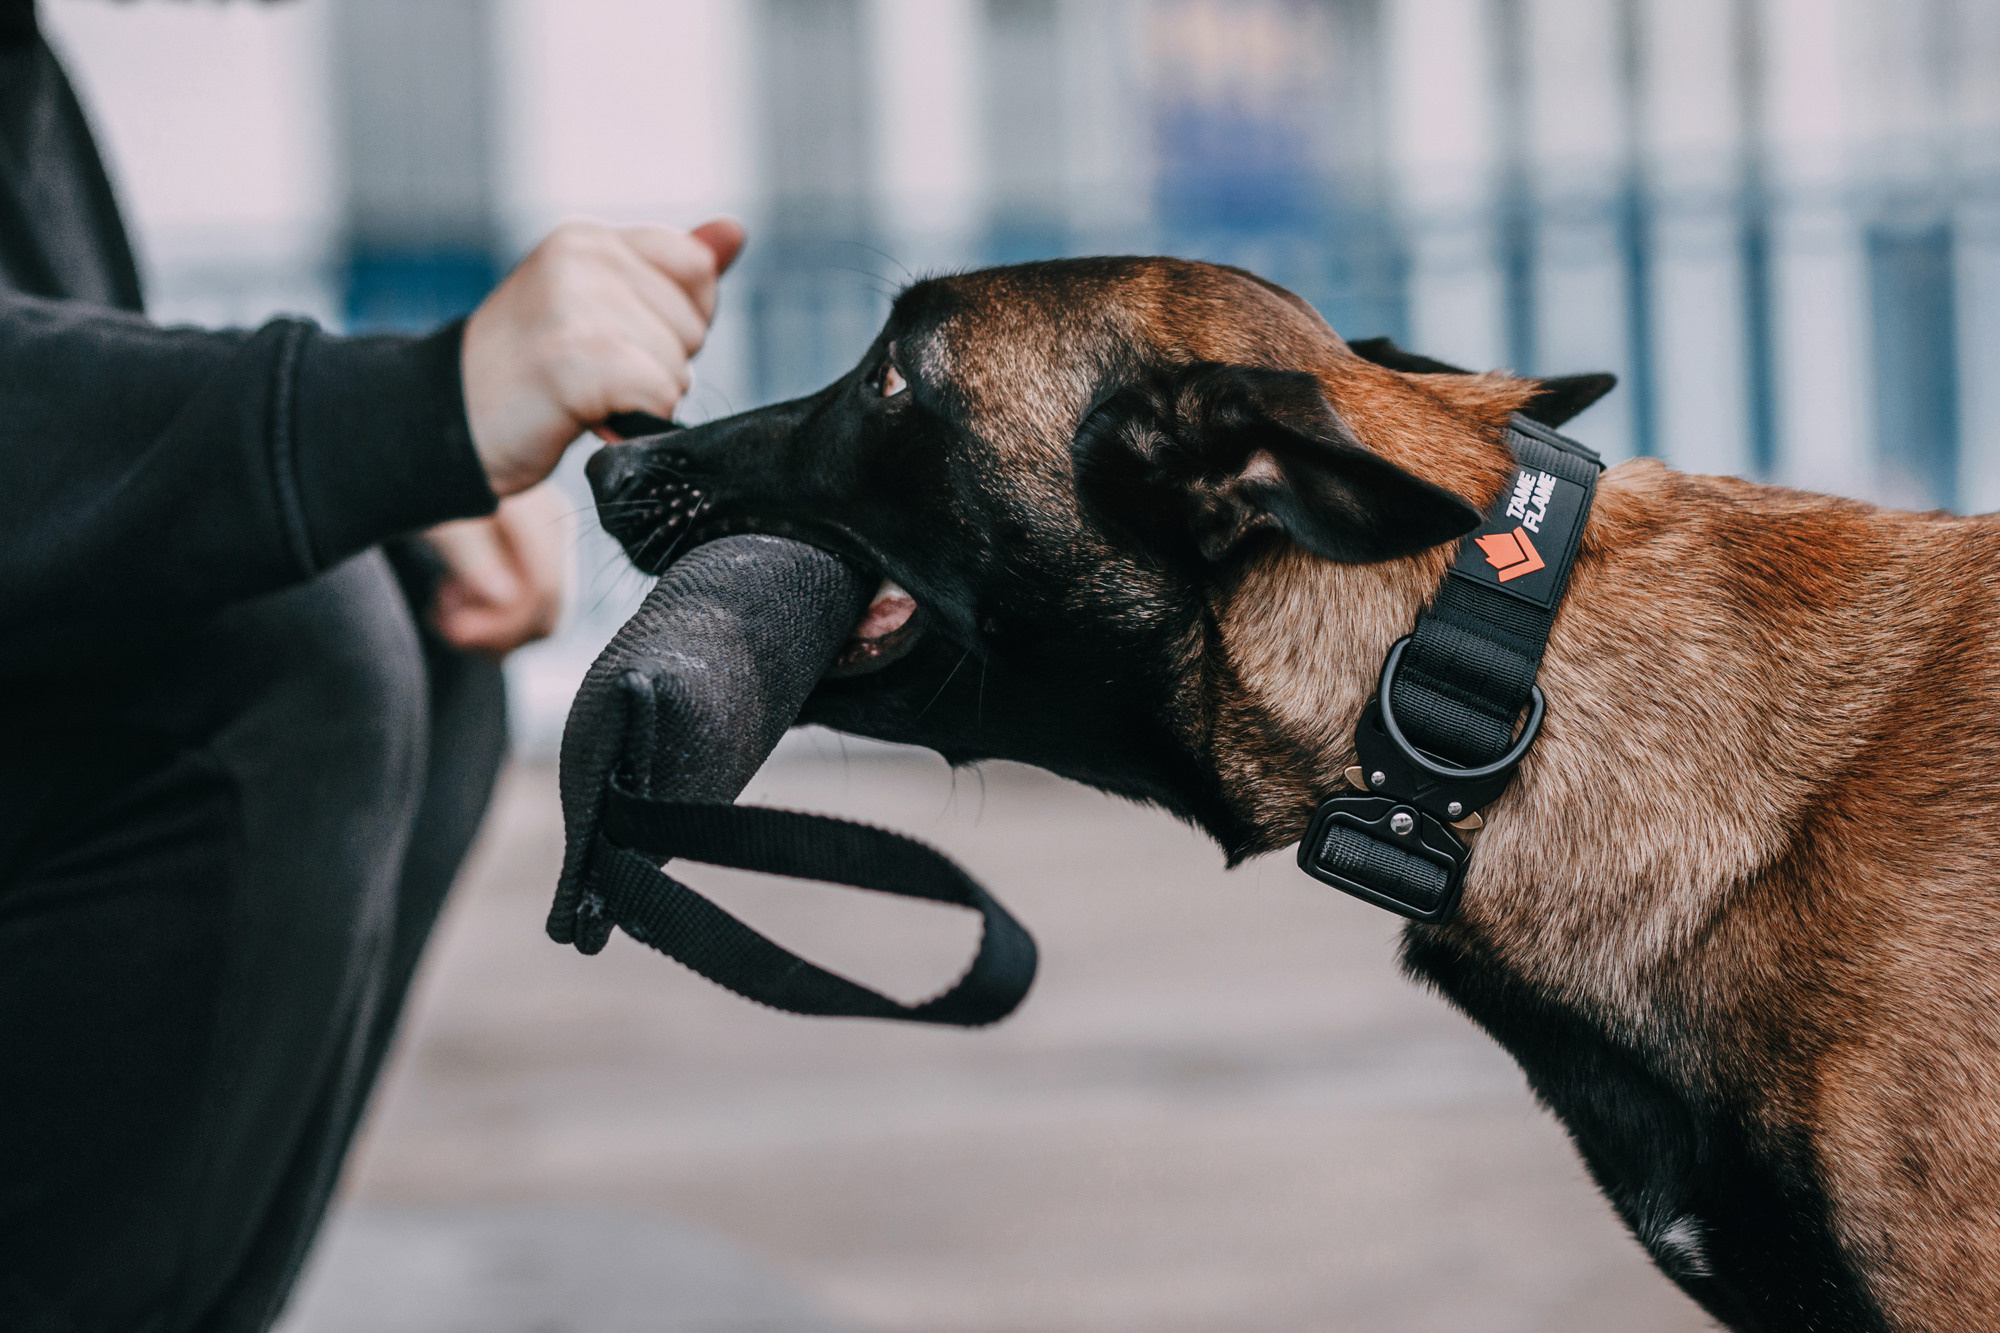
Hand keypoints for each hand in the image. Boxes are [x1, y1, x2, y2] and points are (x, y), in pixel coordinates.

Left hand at [425, 483, 573, 656]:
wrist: (414, 452)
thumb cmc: (421, 474)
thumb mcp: (440, 518)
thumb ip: (474, 557)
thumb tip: (504, 599)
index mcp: (539, 514)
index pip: (542, 589)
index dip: (501, 624)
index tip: (454, 630)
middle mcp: (554, 529)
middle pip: (546, 610)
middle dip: (494, 631)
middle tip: (446, 624)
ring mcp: (548, 543)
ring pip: (539, 617)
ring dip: (490, 626)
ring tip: (445, 607)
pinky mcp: (532, 555)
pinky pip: (527, 605)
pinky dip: (491, 615)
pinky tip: (456, 597)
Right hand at [461, 217, 745, 495]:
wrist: (448, 421)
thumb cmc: (529, 373)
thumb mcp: (597, 306)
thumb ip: (670, 272)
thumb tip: (735, 233)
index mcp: (588, 240)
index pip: (696, 268)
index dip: (673, 323)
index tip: (618, 340)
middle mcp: (582, 259)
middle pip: (693, 325)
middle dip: (656, 366)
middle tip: (589, 374)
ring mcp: (575, 303)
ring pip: (677, 366)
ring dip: (640, 399)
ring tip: (580, 393)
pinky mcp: (575, 355)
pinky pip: (657, 396)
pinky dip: (631, 420)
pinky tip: (583, 412)